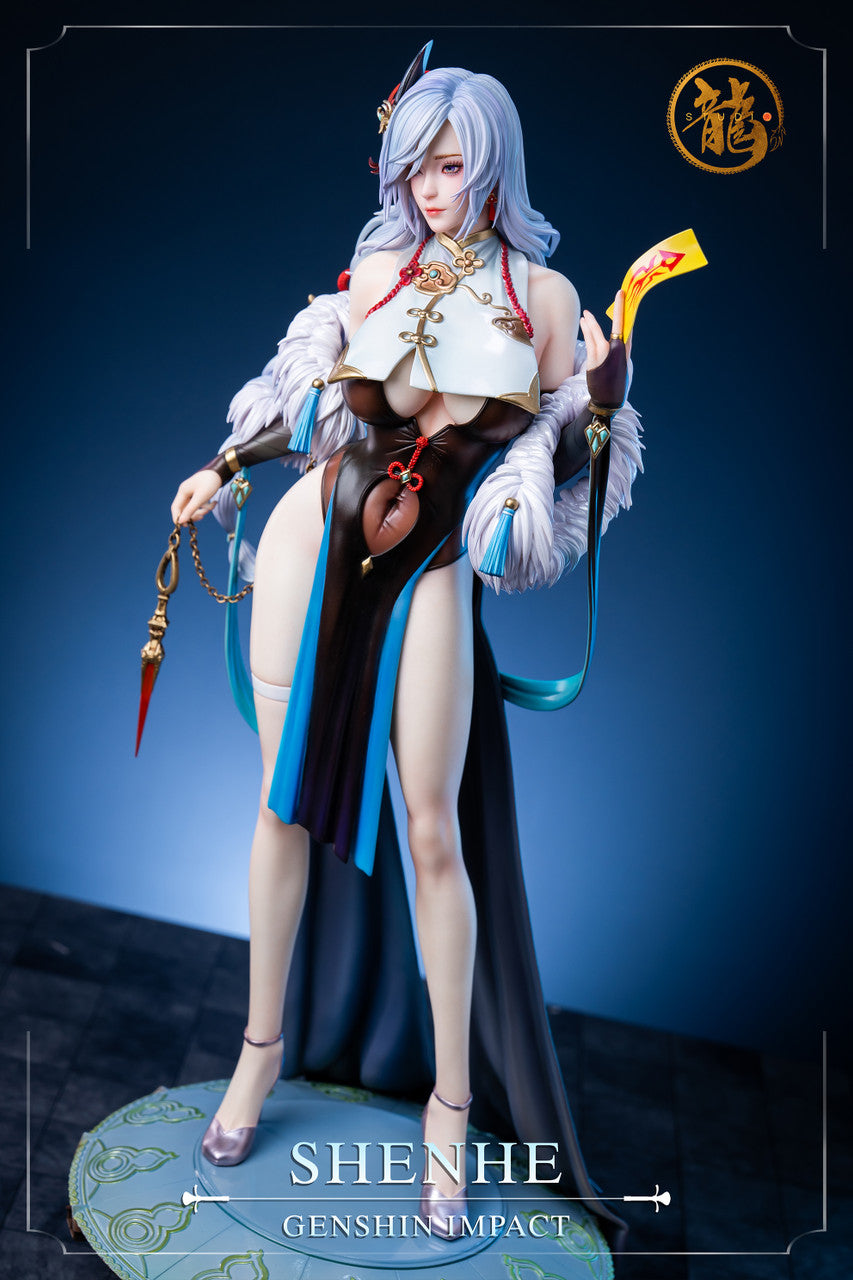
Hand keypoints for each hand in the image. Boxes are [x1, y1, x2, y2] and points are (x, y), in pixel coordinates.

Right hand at [171, 469, 221, 524]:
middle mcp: (185, 492)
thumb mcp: (201, 498)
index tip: (185, 526)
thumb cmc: (210, 483)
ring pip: (193, 508)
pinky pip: (199, 504)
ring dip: (202, 510)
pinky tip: (215, 503)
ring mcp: (191, 493)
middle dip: (194, 514)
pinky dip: (206, 506)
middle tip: (202, 516)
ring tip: (211, 507)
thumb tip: (180, 521)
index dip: (178, 518)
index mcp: (183, 492)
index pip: (175, 508)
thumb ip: (190, 510)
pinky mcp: (198, 494)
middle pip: (184, 509)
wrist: (220, 472)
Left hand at [581, 289, 628, 410]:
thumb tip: (618, 338)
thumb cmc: (615, 383)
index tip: (630, 300)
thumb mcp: (622, 366)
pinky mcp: (594, 358)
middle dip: (619, 308)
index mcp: (626, 352)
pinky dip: (587, 329)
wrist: (607, 400)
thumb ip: (620, 350)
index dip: (629, 312)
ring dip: (592, 320)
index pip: (629, 327)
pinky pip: (590, 339)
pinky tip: (584, 321)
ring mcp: (605, 354)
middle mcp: (618, 351)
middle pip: (618, 324)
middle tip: (620, 293)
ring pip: (598, 331)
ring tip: (586, 313)